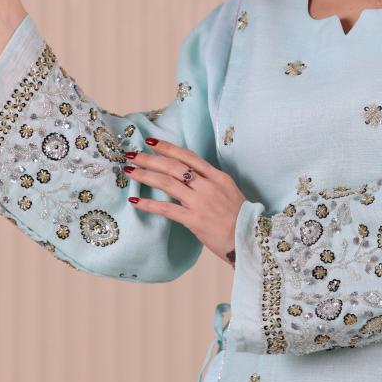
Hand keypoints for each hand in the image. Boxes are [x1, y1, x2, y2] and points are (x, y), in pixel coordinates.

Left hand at [123, 138, 245, 265]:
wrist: (252, 239)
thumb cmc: (240, 219)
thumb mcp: (229, 192)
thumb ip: (210, 183)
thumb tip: (190, 178)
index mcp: (217, 177)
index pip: (188, 156)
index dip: (168, 147)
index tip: (151, 142)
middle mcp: (208, 186)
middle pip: (174, 166)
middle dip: (150, 159)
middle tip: (133, 155)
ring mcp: (200, 202)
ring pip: (167, 183)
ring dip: (146, 176)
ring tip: (130, 172)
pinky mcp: (194, 220)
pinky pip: (166, 209)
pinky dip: (149, 204)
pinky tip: (135, 201)